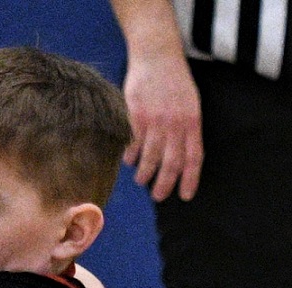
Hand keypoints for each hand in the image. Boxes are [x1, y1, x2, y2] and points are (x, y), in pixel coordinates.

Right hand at [121, 49, 202, 200]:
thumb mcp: (190, 103)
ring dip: (144, 172)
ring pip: (150, 156)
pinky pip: (133, 143)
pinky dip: (130, 155)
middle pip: (171, 162)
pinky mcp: (136, 115)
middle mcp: (175, 123)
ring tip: (141, 180)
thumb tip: (179, 155)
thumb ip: (186, 127)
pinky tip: (129, 161)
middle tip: (158, 197)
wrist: (157, 55)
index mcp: (193, 120)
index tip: (185, 196)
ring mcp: (155, 120)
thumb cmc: (174, 80)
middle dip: (164, 184)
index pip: (194, 157)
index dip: (190, 179)